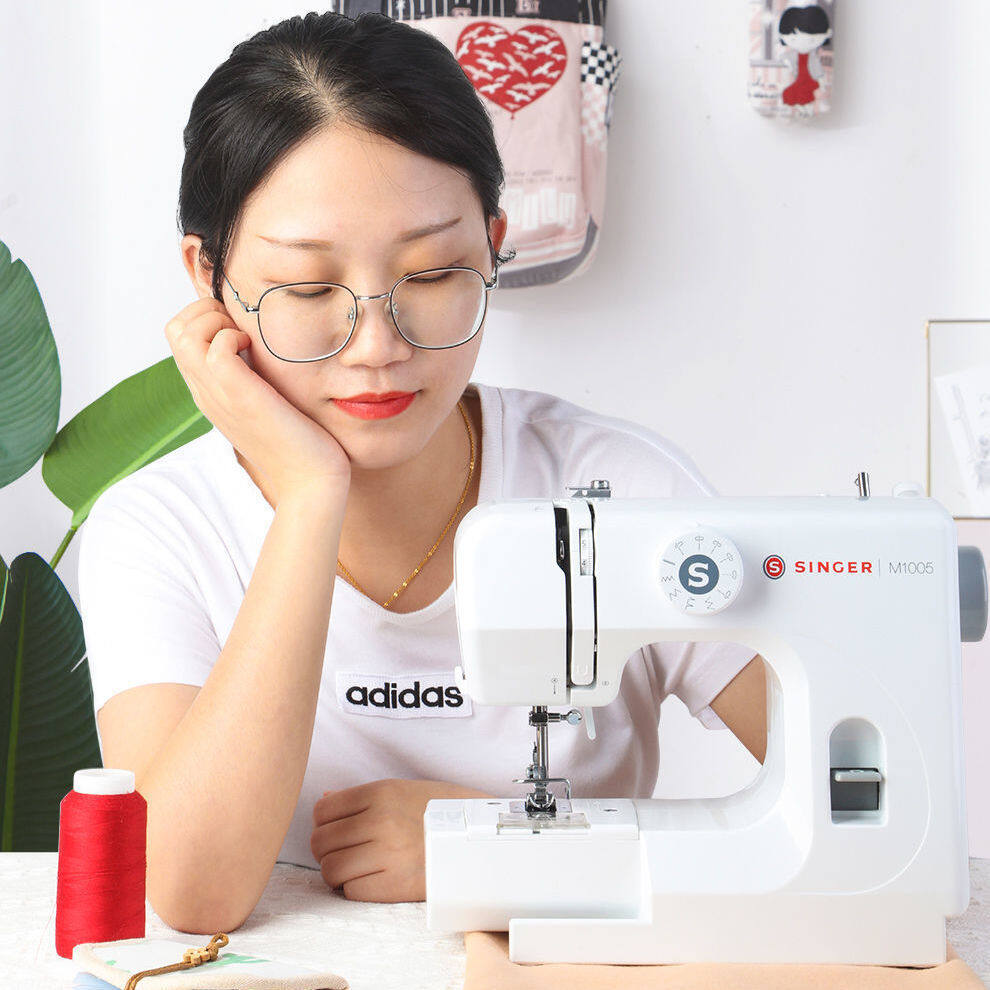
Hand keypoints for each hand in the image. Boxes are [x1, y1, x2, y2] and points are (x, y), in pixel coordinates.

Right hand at [165, 297, 351, 506]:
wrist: (313, 483)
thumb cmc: (302, 442)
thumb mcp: (269, 400)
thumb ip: (256, 376)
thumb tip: (261, 344)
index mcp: (210, 392)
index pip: (180, 336)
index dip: (207, 317)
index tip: (242, 327)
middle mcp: (206, 392)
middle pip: (175, 329)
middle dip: (209, 311)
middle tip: (244, 329)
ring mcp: (218, 395)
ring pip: (184, 333)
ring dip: (218, 320)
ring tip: (248, 341)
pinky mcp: (240, 398)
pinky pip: (215, 349)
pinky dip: (234, 338)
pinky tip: (258, 354)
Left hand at [310, 778, 490, 901]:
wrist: (479, 839)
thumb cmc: (440, 812)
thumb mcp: (403, 790)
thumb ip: (361, 797)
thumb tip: (325, 799)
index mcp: (381, 793)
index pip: (323, 810)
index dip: (324, 822)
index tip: (336, 829)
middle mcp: (380, 820)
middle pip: (321, 841)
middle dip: (327, 849)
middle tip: (346, 851)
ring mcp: (387, 853)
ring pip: (331, 869)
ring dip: (338, 872)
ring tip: (356, 868)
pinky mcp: (394, 884)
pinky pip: (351, 891)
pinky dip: (355, 888)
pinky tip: (373, 879)